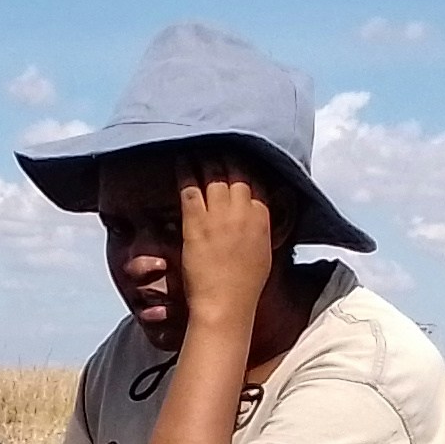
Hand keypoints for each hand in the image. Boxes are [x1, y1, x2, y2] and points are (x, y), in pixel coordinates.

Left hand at [177, 152, 276, 325]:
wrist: (225, 305)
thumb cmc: (244, 285)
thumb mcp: (263, 251)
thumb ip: (260, 227)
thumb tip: (258, 213)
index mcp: (262, 218)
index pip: (256, 180)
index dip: (246, 162)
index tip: (240, 149)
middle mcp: (243, 211)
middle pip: (235, 171)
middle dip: (226, 152)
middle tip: (217, 138)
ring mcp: (219, 216)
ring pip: (212, 174)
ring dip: (205, 155)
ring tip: (198, 141)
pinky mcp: (196, 223)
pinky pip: (190, 188)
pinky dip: (185, 170)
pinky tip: (181, 157)